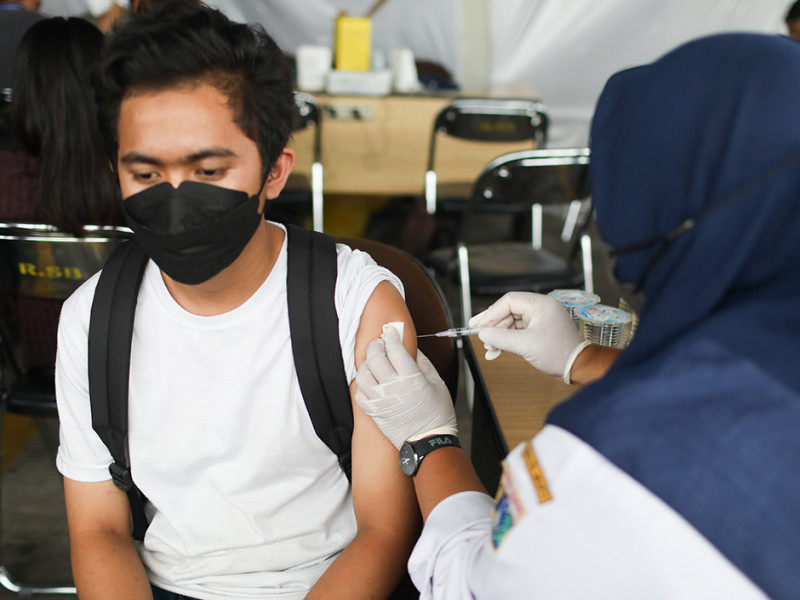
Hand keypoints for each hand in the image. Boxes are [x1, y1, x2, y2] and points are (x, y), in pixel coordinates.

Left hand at [355, 327, 456, 449]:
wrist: (428, 441)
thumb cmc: (437, 413)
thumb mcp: (438, 383)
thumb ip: (423, 363)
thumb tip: (412, 349)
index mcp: (411, 378)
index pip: (394, 348)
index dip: (391, 336)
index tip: (391, 332)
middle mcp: (393, 387)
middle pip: (375, 357)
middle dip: (376, 345)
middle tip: (380, 343)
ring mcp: (381, 400)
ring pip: (363, 374)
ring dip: (367, 364)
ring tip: (374, 362)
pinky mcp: (374, 412)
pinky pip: (360, 393)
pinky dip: (363, 385)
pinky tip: (371, 382)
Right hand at [469, 291, 590, 382]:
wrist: (577, 366)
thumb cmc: (560, 353)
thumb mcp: (526, 345)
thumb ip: (501, 338)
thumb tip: (483, 334)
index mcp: (541, 304)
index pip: (509, 302)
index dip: (491, 313)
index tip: (478, 325)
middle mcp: (540, 308)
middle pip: (508, 312)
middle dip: (493, 326)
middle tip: (479, 335)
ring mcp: (539, 319)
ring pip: (511, 323)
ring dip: (499, 336)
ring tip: (489, 348)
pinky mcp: (538, 330)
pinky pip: (517, 331)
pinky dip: (506, 341)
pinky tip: (496, 351)